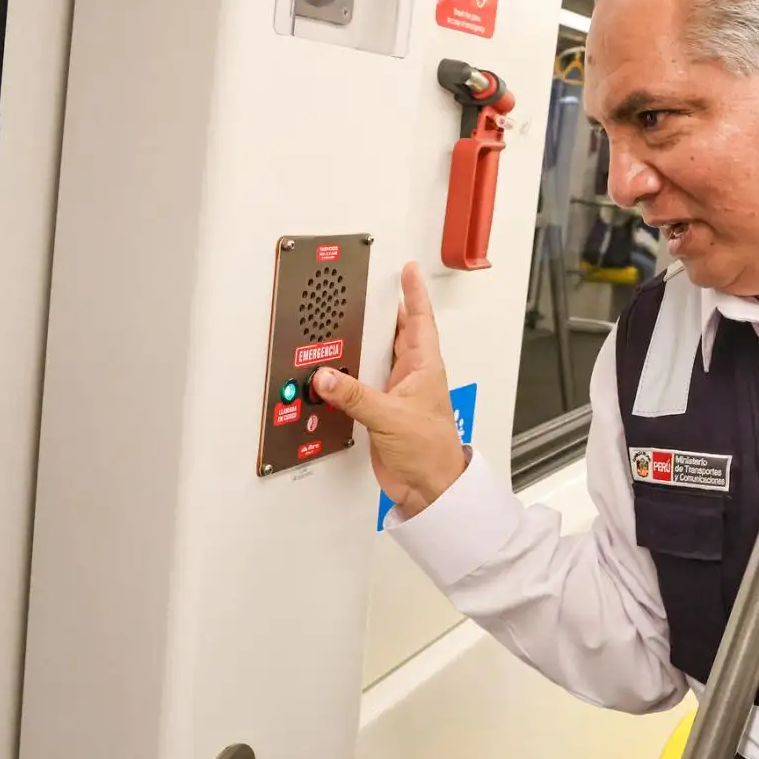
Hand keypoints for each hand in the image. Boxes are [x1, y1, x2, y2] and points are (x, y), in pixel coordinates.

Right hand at [313, 261, 465, 516]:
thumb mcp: (391, 416)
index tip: (408, 270)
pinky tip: (333, 372)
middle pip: (395, 334)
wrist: (429, 487)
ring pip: (376, 357)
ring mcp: (396, 393)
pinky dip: (347, 376)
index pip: (419, 320)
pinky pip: (361, 385)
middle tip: (368, 289)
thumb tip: (328, 376)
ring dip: (362, 344)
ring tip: (344, 323)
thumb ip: (357, 396)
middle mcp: (411, 376)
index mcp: (424, 367)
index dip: (414, 293)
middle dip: (383, 311)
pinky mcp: (380, 412)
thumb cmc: (430, 450)